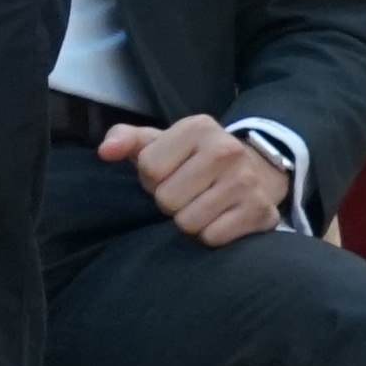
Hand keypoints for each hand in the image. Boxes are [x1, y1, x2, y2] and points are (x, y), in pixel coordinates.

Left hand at [98, 114, 289, 247]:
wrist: (257, 170)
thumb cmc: (194, 158)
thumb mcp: (160, 142)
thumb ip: (126, 140)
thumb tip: (104, 151)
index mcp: (198, 127)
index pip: (149, 168)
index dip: (152, 178)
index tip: (169, 173)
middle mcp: (226, 150)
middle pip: (167, 199)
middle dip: (170, 201)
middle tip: (187, 192)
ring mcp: (247, 181)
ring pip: (188, 222)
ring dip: (188, 221)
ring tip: (201, 205)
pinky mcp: (260, 211)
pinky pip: (213, 237)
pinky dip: (210, 234)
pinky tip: (220, 218)